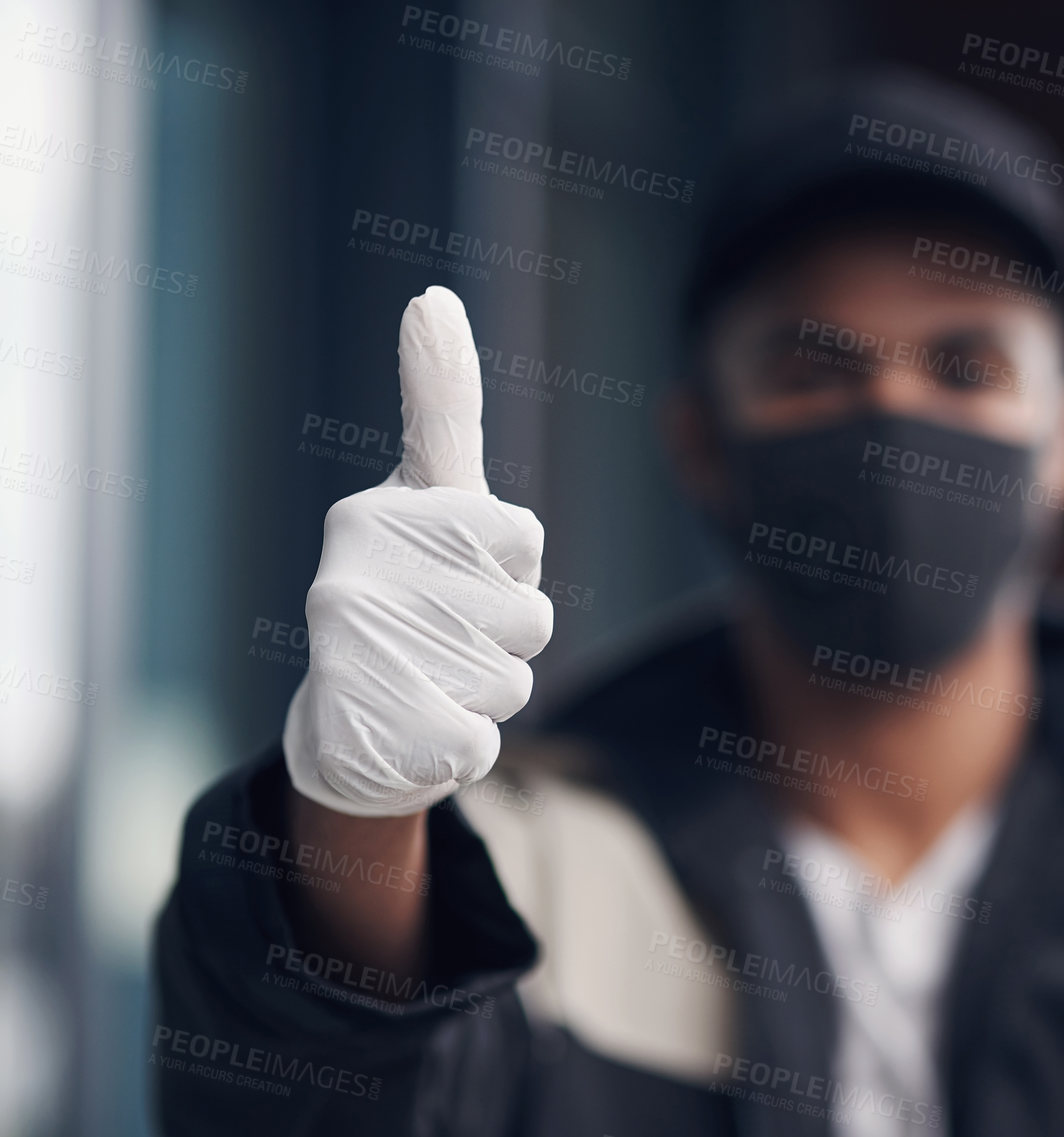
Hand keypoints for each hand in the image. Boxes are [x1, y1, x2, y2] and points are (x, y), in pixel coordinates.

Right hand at [283, 286, 553, 816]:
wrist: (346, 729)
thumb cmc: (408, 592)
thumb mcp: (428, 493)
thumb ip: (441, 404)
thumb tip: (432, 296)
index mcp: (377, 517)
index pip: (511, 525)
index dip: (508, 547)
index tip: (457, 468)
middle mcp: (356, 574)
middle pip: (530, 611)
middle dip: (513, 631)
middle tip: (454, 633)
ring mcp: (364, 656)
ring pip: (516, 678)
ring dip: (495, 688)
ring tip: (434, 678)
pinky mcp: (384, 732)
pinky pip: (486, 740)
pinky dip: (470, 742)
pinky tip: (423, 727)